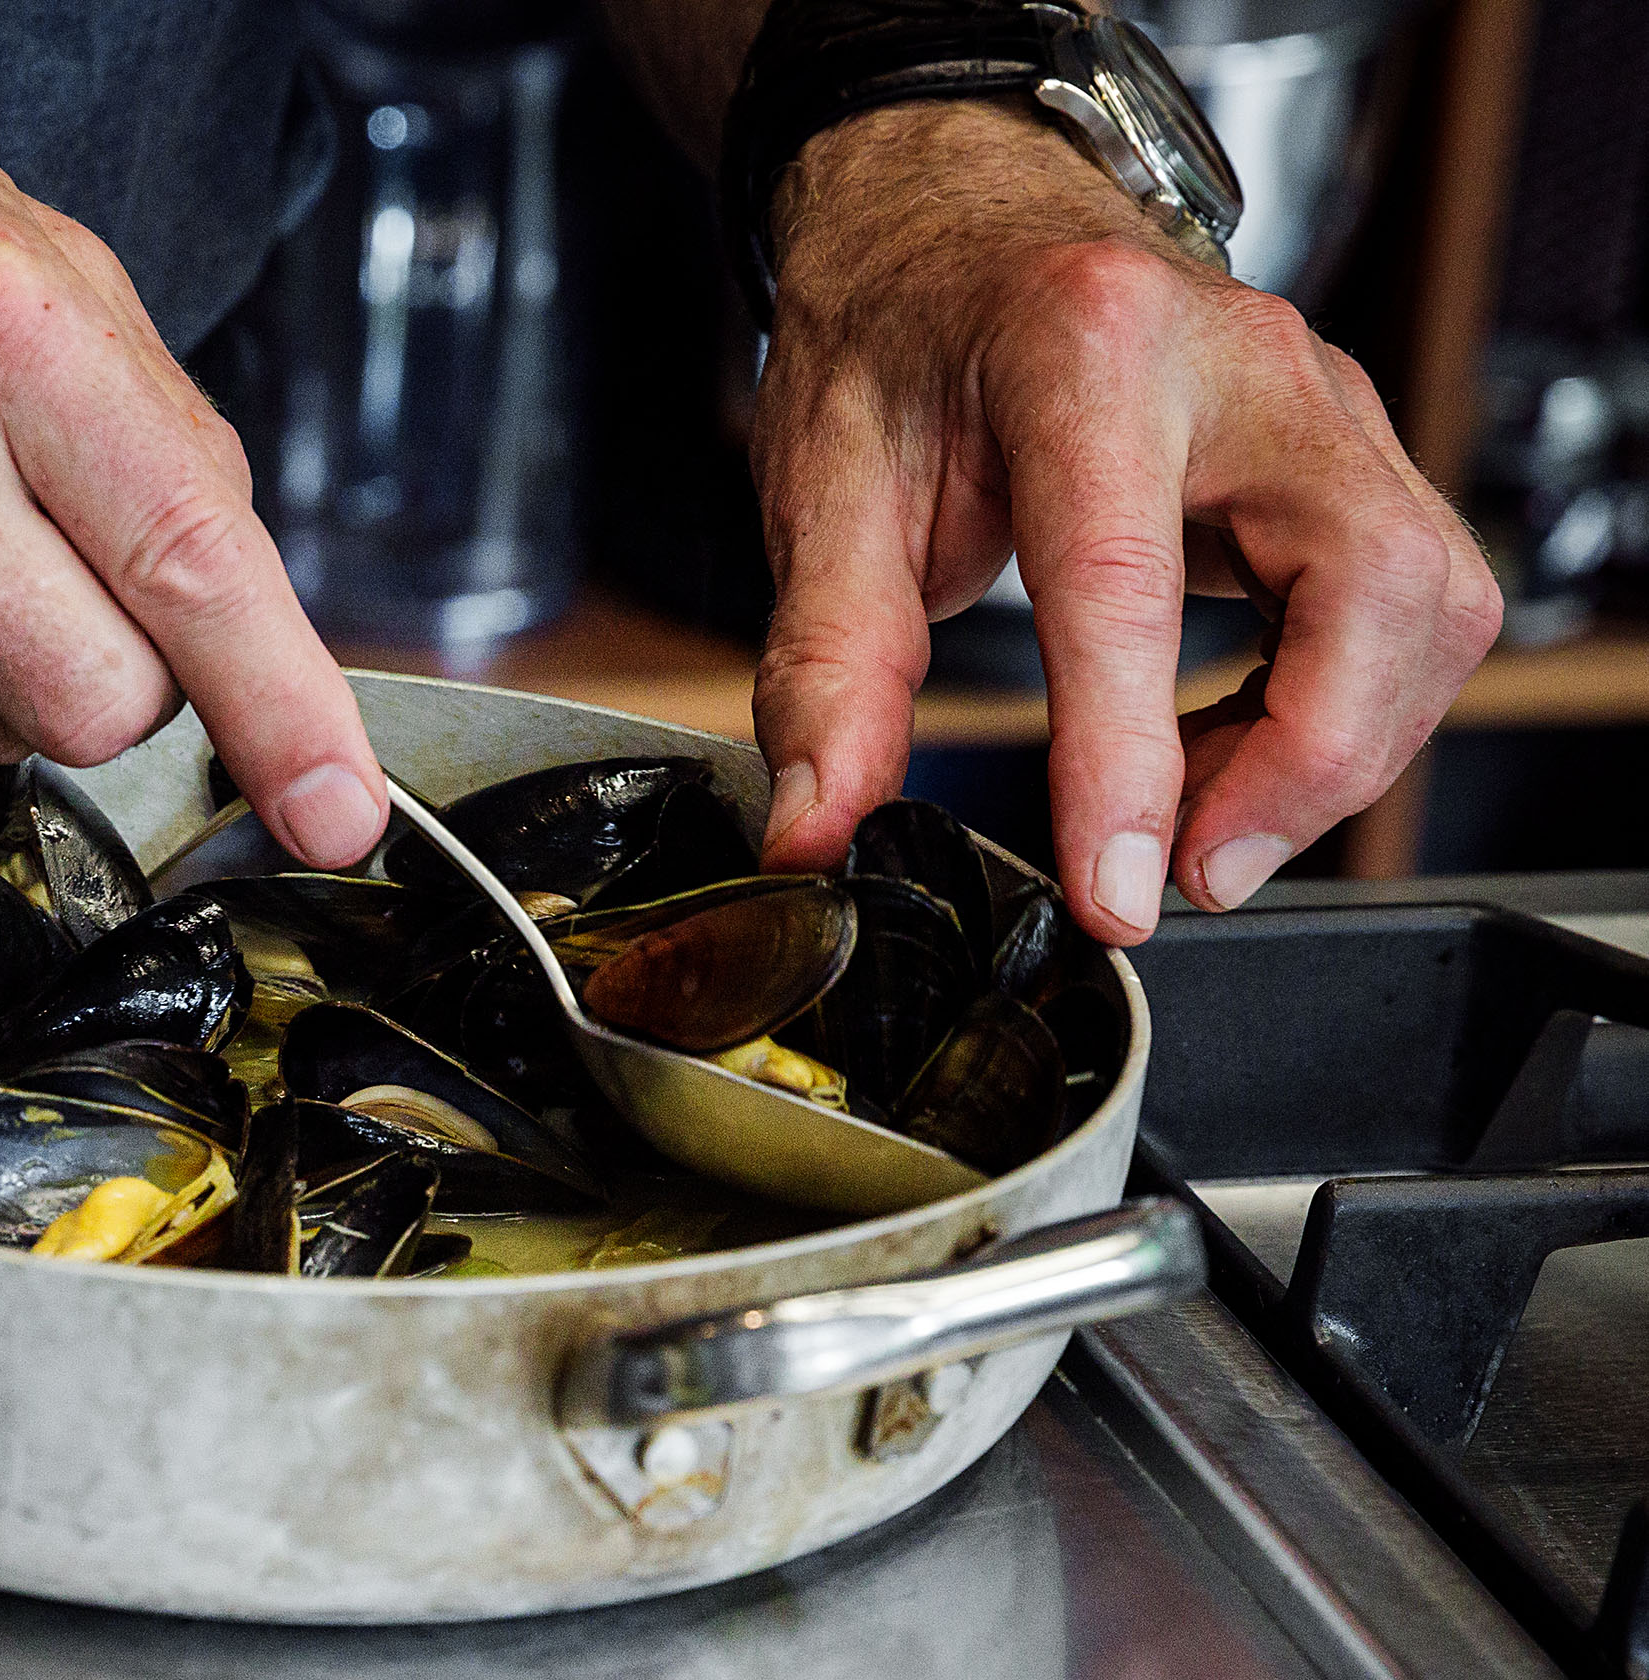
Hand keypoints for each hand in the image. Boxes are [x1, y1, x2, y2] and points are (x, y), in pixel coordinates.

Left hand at [745, 100, 1502, 943]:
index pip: (1131, 587)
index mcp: (1086, 355)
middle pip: (1376, 585)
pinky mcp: (1350, 453)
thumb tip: (816, 828)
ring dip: (1333, 751)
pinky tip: (1222, 753)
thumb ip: (826, 672)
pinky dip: (1338, 714)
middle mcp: (1244, 363)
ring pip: (1429, 604)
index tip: (1117, 890)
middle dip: (1308, 765)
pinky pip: (1410, 608)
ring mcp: (1321, 401)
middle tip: (1186, 869)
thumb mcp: (821, 492)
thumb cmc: (899, 336)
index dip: (1130, 763)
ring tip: (1190, 818)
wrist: (956, 225)